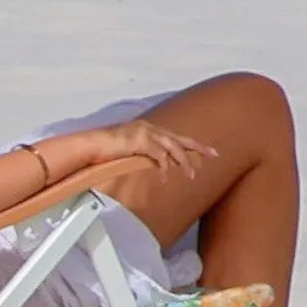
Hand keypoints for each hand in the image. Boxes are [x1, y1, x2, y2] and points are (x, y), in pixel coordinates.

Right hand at [89, 117, 217, 181]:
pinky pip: (157, 156)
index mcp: (150, 129)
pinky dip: (163, 167)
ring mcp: (145, 132)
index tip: (208, 151)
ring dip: (183, 163)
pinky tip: (164, 178)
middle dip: (198, 148)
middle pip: (180, 139)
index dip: (193, 144)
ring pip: (172, 148)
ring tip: (190, 176)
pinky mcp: (139, 140)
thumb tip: (158, 164)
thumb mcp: (132, 150)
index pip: (176, 137)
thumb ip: (146, 154)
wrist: (92, 145)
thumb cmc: (108, 150)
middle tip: (215, 155)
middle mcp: (151, 128)